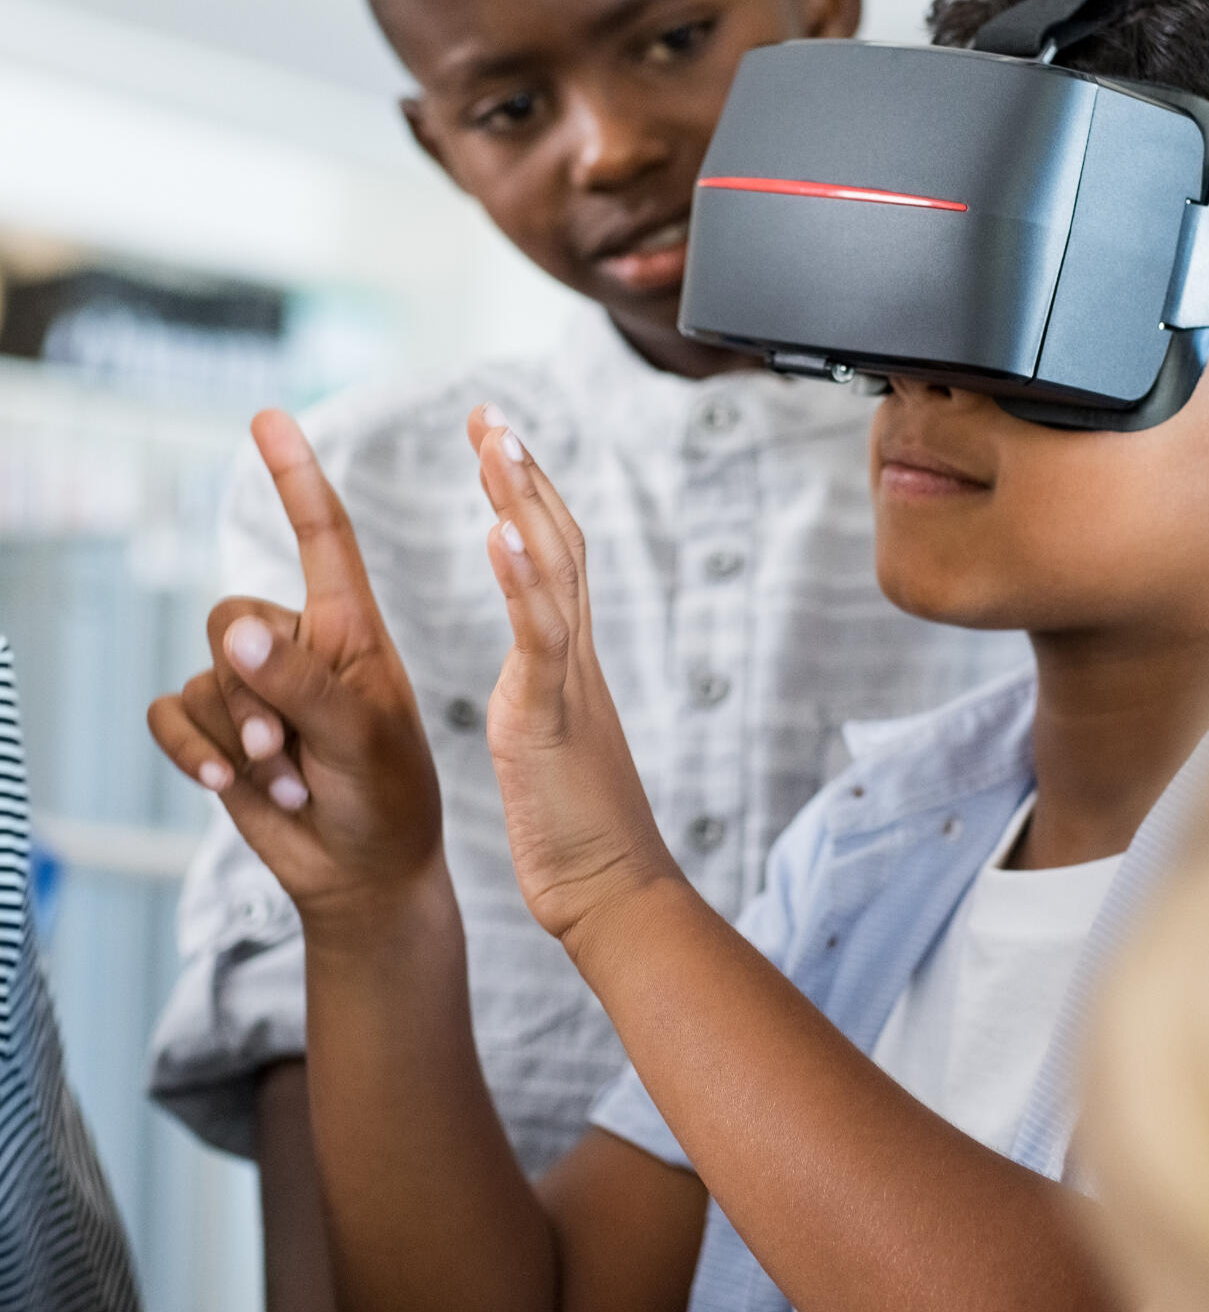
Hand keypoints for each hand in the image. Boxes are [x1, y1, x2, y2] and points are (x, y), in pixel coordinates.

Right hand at [148, 410, 442, 926]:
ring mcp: (253, 688)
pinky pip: (171, 714)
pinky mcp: (216, 731)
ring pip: (203, 675)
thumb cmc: (387, 794)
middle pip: (231, 616)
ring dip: (239, 737)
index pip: (321, 534)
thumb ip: (302, 683)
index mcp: (351, 626)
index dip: (294, 474)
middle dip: (253, 688)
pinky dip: (195, 752)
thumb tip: (234, 631)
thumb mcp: (362, 735)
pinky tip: (231, 784)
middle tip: (295, 748)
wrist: (364, 871)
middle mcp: (297, 644)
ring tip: (292, 776)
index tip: (269, 415)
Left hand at [467, 405, 676, 948]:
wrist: (614, 896)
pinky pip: (539, 637)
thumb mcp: (553, 750)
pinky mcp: (551, 719)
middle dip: (523, 475)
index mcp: (566, 667)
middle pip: (560, 544)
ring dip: (523, 501)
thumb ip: (547, 704)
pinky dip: (521, 579)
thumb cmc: (580, 838)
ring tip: (494, 443)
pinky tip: (498, 530)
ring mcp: (569, 685)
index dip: (528, 500)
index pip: (555, 563)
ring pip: (554, 572)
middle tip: (491, 415)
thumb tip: (541, 684)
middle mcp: (574, 661)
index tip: (499, 445)